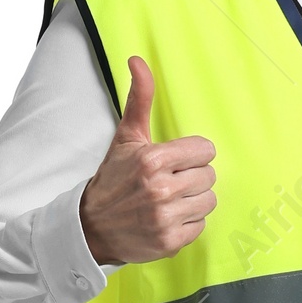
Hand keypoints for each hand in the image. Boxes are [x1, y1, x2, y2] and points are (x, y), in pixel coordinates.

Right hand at [79, 56, 216, 266]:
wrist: (92, 227)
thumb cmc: (113, 179)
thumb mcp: (126, 137)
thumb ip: (139, 99)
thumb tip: (137, 60)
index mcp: (152, 159)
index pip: (205, 151)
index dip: (192, 155)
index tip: (176, 162)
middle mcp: (160, 189)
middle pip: (209, 176)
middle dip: (193, 177)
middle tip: (171, 182)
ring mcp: (165, 217)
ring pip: (209, 201)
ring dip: (194, 201)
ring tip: (171, 200)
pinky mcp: (170, 242)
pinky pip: (201, 225)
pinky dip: (188, 223)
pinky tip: (169, 218)